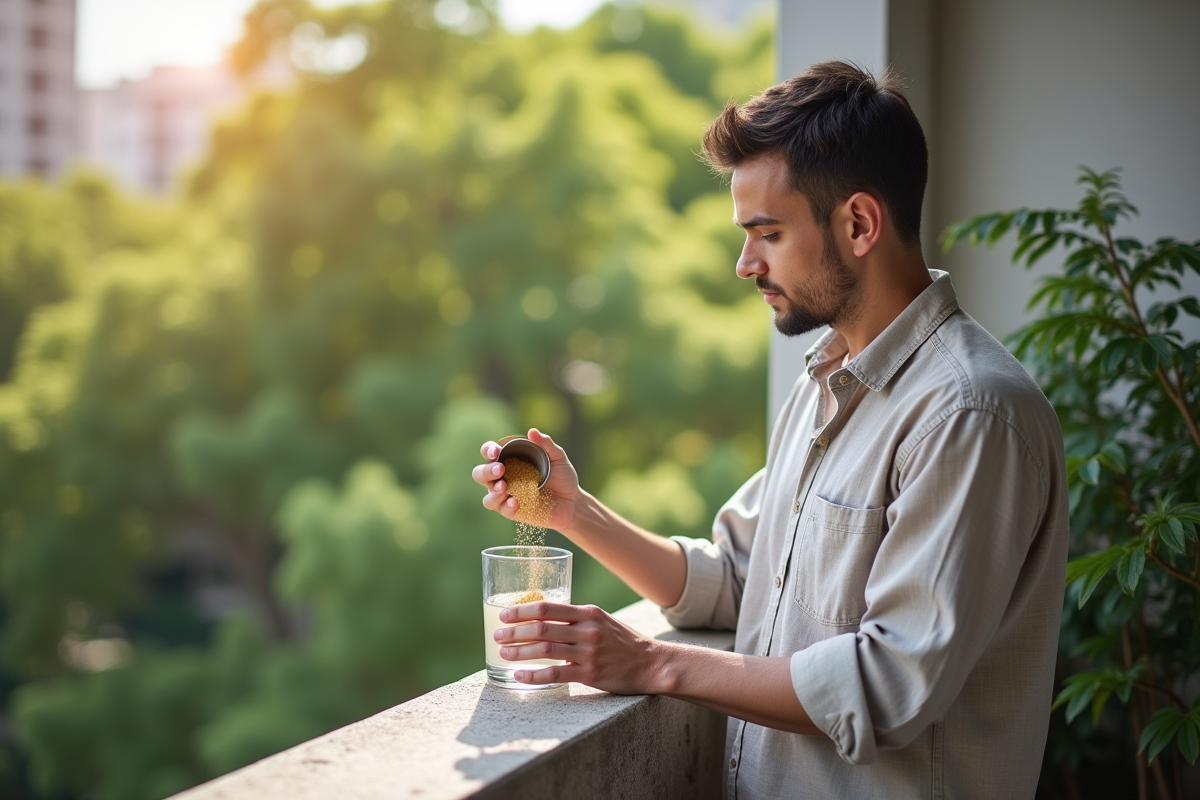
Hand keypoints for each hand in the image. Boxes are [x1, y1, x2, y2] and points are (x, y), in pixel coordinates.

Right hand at [472, 428, 580, 530]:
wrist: (573, 501)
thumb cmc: (563, 476)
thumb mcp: (558, 457)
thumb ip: (546, 444)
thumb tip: (532, 432)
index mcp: (510, 460)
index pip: (490, 453)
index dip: (488, 450)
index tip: (496, 452)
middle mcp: (504, 478)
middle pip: (480, 474)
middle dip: (486, 471)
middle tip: (501, 469)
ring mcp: (507, 496)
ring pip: (487, 497)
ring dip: (492, 491)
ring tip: (504, 487)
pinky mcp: (513, 512)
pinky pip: (502, 510)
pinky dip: (506, 506)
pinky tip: (515, 502)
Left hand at [493, 601, 664, 693]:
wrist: (650, 663)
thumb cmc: (623, 641)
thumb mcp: (601, 621)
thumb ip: (576, 619)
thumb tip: (545, 618)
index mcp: (588, 613)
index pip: (547, 608)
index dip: (522, 611)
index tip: (504, 615)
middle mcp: (587, 630)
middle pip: (541, 628)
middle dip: (514, 632)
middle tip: (497, 636)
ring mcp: (588, 653)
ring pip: (545, 650)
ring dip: (519, 652)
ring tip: (503, 653)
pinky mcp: (590, 674)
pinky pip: (555, 674)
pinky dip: (533, 675)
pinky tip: (519, 676)